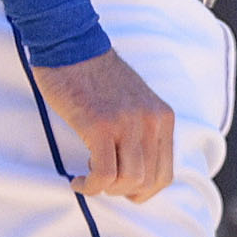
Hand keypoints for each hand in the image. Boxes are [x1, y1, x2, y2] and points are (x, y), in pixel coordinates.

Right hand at [32, 48, 176, 200]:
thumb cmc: (96, 76)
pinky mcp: (100, 126)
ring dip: (106, 189)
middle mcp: (151, 121)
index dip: (142, 190)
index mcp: (162, 116)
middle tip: (103, 183)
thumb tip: (137, 169)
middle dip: (123, 191)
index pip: (165, 173)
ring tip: (89, 179)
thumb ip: (142, 129)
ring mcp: (127, 123)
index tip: (121, 186)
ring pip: (128, 181)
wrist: (72, 45)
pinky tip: (78, 180)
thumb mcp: (134, 102)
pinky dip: (90, 185)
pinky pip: (103, 174)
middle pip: (147, 181)